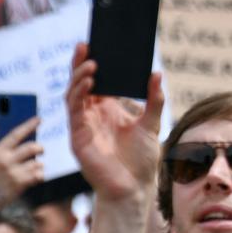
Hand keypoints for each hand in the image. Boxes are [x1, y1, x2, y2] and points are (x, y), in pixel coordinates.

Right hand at [0, 120, 43, 215]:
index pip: (16, 134)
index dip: (29, 125)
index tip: (39, 119)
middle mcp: (5, 160)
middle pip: (32, 148)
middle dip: (40, 148)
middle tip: (40, 151)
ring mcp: (13, 172)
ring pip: (38, 162)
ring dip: (39, 164)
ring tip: (34, 167)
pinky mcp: (19, 184)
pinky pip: (38, 175)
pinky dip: (40, 175)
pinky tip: (35, 177)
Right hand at [66, 43, 163, 201]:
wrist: (134, 188)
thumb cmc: (141, 160)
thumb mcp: (152, 124)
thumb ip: (154, 100)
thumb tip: (157, 73)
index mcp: (107, 109)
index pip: (96, 82)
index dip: (93, 63)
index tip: (96, 44)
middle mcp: (92, 115)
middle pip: (80, 84)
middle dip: (80, 63)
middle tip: (85, 45)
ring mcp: (83, 125)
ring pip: (73, 94)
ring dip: (80, 77)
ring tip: (91, 63)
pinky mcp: (78, 137)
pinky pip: (74, 111)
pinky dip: (79, 95)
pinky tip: (89, 83)